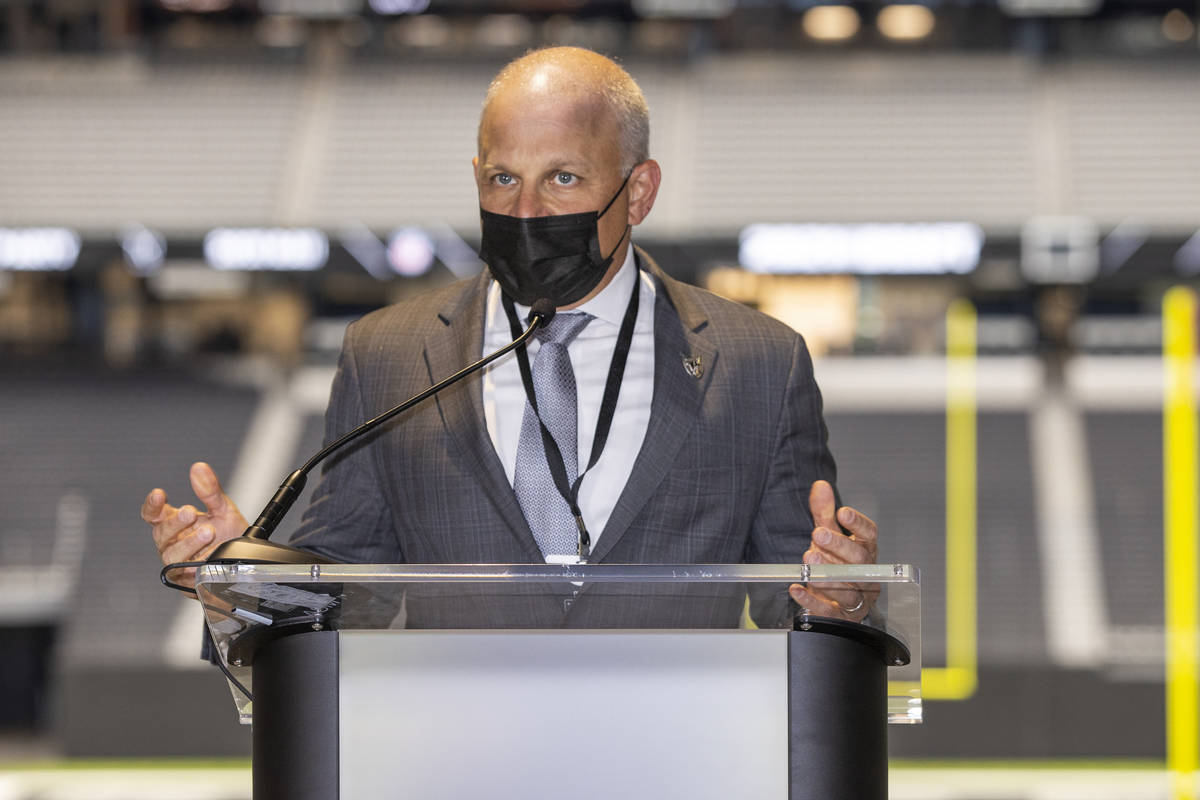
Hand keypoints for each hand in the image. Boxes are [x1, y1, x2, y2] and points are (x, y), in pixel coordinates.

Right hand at [142, 462, 247, 590]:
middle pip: (160, 533)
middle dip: (175, 522)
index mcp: (174, 523)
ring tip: (208, 532)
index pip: (153, 514)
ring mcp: (177, 563)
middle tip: (191, 512)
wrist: (243, 562)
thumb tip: (199, 468)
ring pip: (171, 555)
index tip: (159, 494)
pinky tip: (207, 557)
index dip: (152, 505)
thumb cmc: (228, 535)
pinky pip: (184, 575)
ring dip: (189, 543)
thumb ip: (210, 491)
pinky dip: (195, 565)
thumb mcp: (222, 509)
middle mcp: (172, 543)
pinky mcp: (186, 581)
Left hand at [788, 480, 878, 621]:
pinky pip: (827, 611)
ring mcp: (856, 598)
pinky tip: (796, 589)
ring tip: (808, 559)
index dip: (858, 524)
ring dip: (827, 575)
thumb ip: (823, 513)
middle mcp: (866, 575)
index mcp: (866, 552)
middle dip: (839, 547)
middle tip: (818, 535)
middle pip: (860, 562)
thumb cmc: (835, 562)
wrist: (833, 599)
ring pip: (848, 589)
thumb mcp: (828, 536)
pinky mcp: (840, 616)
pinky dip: (811, 600)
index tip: (842, 512)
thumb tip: (820, 485)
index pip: (870, 536)